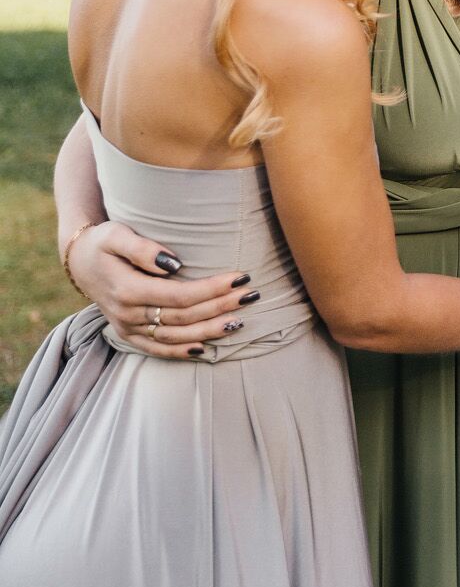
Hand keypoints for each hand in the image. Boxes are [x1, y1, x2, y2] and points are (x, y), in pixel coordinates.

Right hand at [66, 222, 252, 358]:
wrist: (79, 260)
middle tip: (252, 296)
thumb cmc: (104, 242)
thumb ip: (142, 248)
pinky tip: (205, 349)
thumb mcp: (117, 235)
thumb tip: (173, 263)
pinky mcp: (128, 334)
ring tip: (240, 321)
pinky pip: (156, 349)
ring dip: (209, 331)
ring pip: (174, 336)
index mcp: (127, 290)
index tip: (242, 277)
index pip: (180, 295)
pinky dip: (180, 351)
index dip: (212, 289)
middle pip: (183, 316)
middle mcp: (128, 314)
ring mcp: (127, 327)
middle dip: (220, 307)